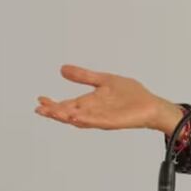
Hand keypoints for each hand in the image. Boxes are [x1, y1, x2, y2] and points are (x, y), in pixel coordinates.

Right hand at [33, 64, 172, 131]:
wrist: (150, 104)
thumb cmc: (131, 94)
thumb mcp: (104, 80)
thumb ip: (84, 76)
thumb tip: (62, 68)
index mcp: (90, 102)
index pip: (67, 104)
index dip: (53, 103)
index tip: (40, 99)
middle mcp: (93, 111)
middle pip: (69, 113)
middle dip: (54, 111)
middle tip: (40, 109)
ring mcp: (102, 118)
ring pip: (79, 119)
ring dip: (66, 117)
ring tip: (53, 112)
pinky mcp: (113, 122)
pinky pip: (96, 122)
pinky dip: (86, 120)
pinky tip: (76, 117)